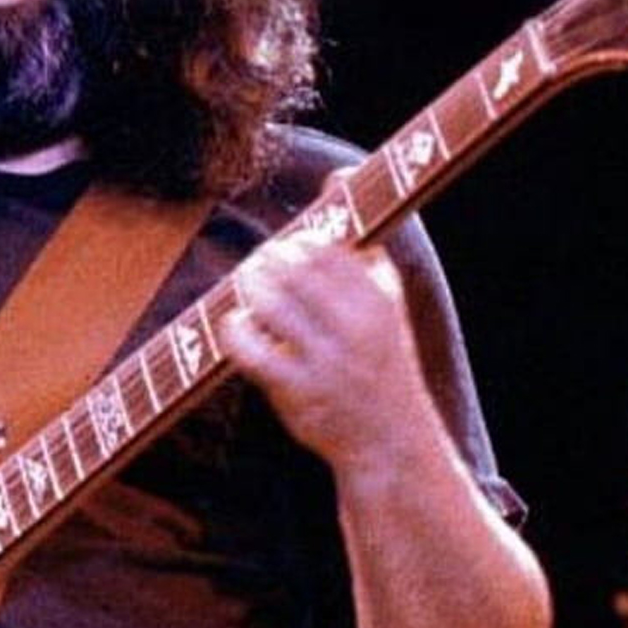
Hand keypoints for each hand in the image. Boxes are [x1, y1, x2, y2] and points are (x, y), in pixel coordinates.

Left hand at [221, 233, 433, 467]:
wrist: (391, 441)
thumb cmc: (383, 364)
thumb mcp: (391, 309)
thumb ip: (367, 255)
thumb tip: (338, 186)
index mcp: (379, 304)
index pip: (327, 250)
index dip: (300, 240)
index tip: (289, 245)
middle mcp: (354, 331)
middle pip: (294, 271)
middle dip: (268, 259)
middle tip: (258, 261)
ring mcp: (324, 364)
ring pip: (270, 305)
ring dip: (249, 286)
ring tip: (245, 282)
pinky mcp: (296, 393)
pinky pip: (251, 351)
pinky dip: (236, 329)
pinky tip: (236, 323)